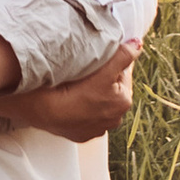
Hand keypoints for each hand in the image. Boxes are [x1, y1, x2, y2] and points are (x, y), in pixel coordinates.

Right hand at [0, 54, 136, 142]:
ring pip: (97, 103)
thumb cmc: (71, 89)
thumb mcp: (101, 71)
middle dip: (101, 81)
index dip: (108, 64)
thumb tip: (138, 44)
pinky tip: (70, 100)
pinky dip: (80, 108)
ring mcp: (96, 130)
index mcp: (123, 102)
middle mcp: (114, 120)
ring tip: (75, 85)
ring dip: (91, 95)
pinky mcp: (80, 135)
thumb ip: (122, 56)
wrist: (40, 110)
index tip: (93, 61)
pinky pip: (84, 116)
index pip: (121, 74)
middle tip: (84, 72)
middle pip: (110, 90)